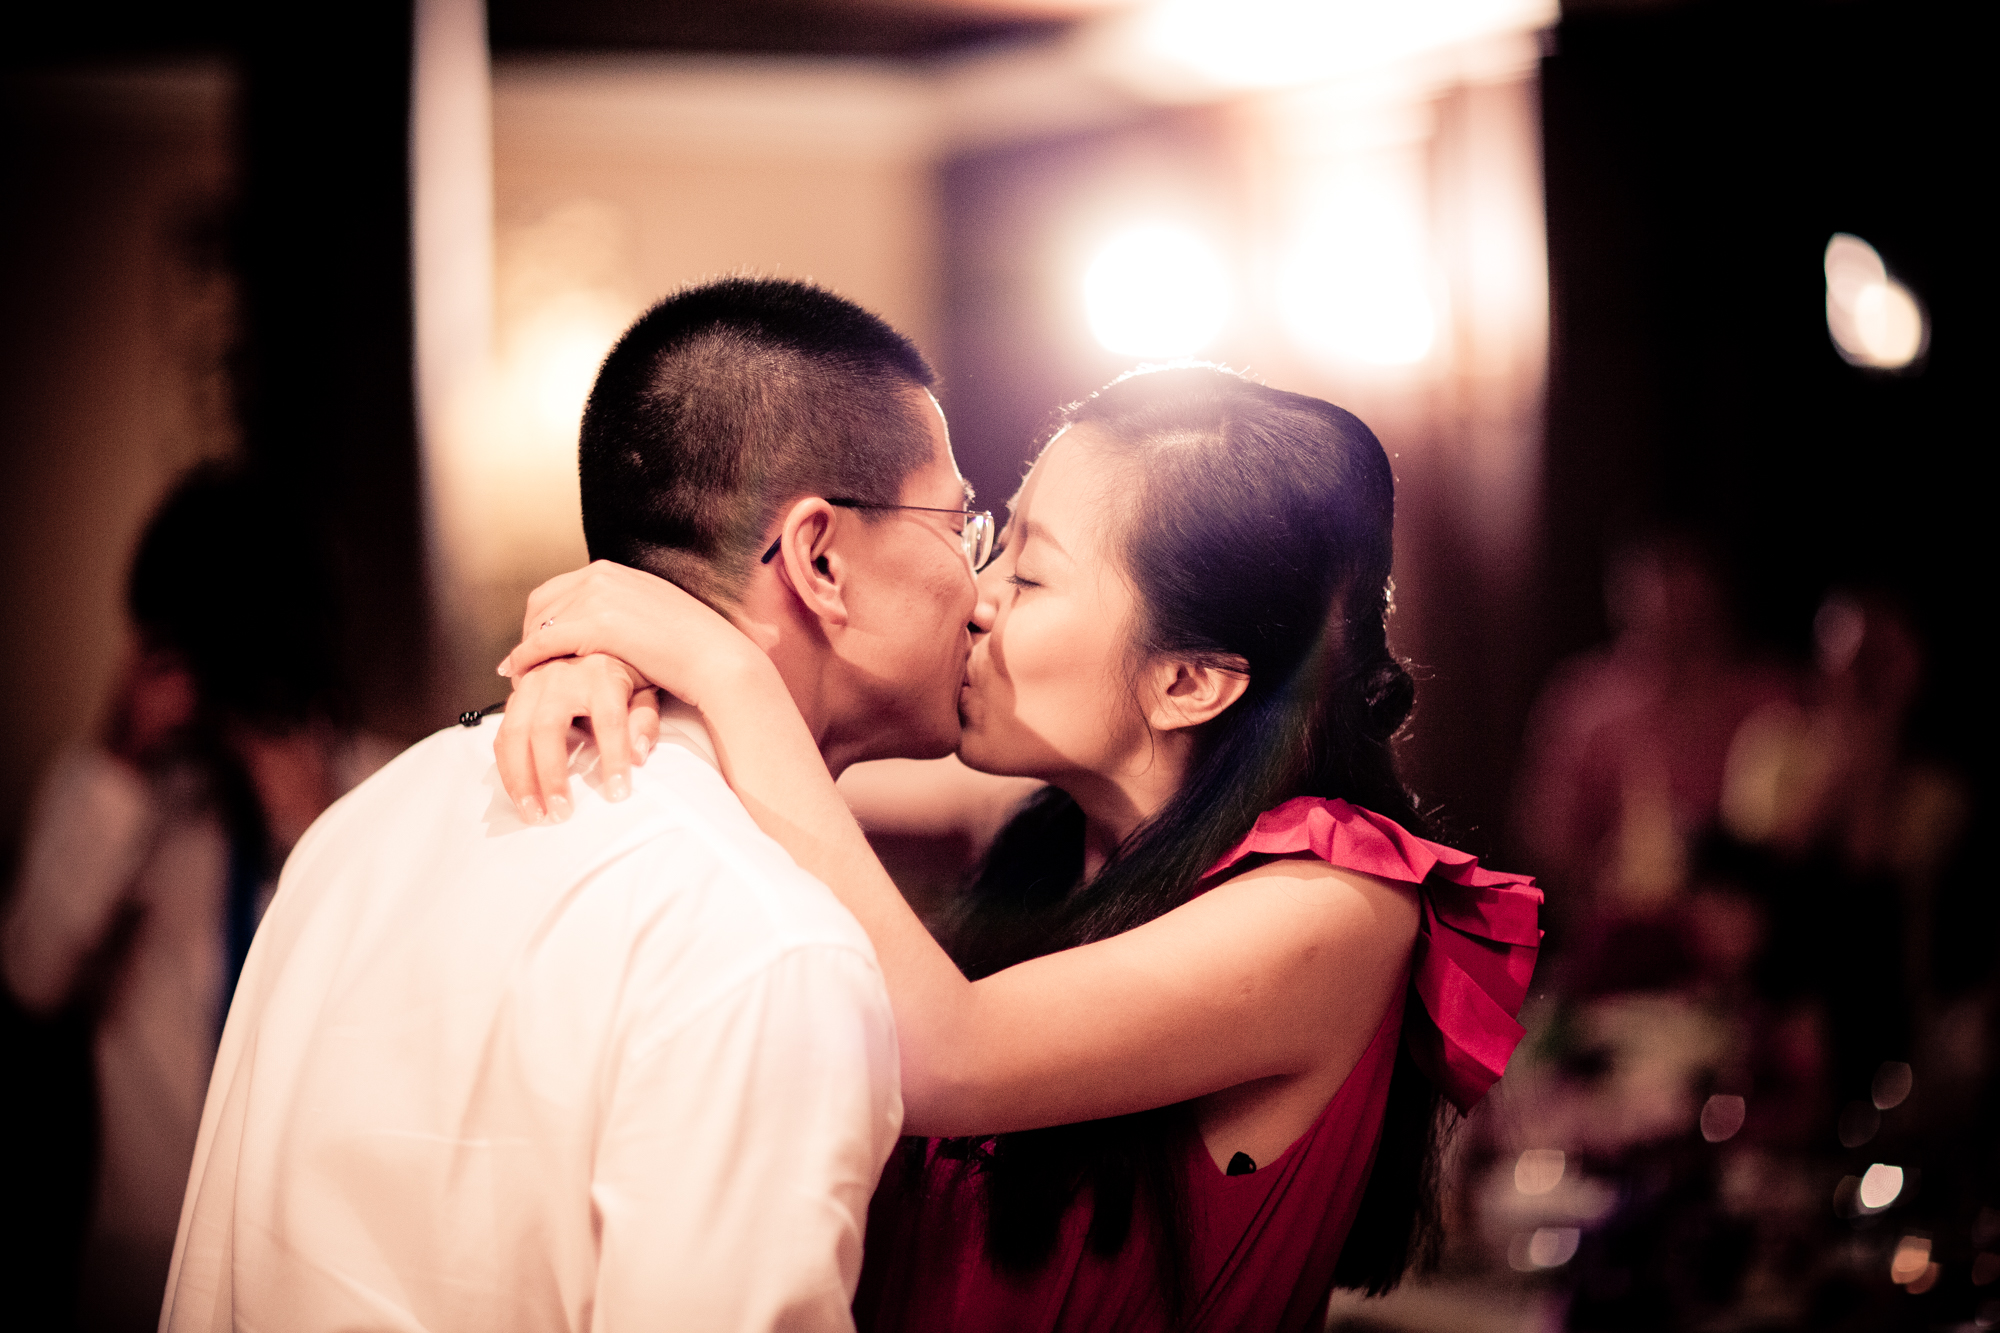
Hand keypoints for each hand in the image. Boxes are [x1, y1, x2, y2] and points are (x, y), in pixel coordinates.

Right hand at [494, 653, 661, 822]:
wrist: (586, 642)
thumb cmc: (620, 672)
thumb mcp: (644, 689)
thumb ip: (644, 720)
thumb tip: (638, 756)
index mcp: (601, 674)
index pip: (609, 719)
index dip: (613, 757)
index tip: (617, 792)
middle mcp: (561, 677)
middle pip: (546, 727)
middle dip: (551, 774)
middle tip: (561, 813)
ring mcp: (532, 685)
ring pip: (515, 732)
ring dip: (520, 778)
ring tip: (533, 813)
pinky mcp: (516, 698)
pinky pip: (503, 735)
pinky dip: (507, 768)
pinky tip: (519, 795)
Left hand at [497, 561, 762, 711]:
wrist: (715, 658)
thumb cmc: (692, 648)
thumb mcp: (652, 615)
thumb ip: (622, 612)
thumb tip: (603, 631)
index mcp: (614, 571)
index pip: (557, 589)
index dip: (540, 618)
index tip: (535, 642)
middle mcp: (602, 574)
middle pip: (541, 602)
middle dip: (529, 633)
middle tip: (523, 663)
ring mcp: (598, 595)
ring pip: (539, 622)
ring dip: (524, 649)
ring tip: (520, 674)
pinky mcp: (596, 622)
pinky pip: (543, 641)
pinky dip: (526, 658)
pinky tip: (521, 675)